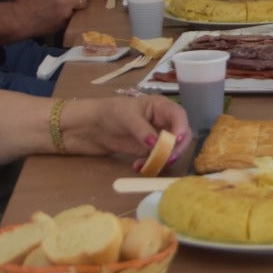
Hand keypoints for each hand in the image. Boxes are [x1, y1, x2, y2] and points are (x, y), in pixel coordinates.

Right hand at [18, 0, 87, 30]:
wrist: (21, 17)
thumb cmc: (30, 1)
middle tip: (74, 0)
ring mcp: (66, 3)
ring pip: (83, 1)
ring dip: (79, 5)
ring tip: (72, 8)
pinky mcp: (66, 16)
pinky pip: (76, 13)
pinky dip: (72, 15)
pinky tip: (65, 16)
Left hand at [61, 95, 191, 160]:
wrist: (90, 127)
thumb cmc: (109, 113)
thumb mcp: (126, 117)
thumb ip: (142, 129)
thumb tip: (157, 142)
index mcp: (160, 106)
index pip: (179, 116)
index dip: (182, 128)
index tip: (176, 141)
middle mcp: (162, 121)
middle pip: (181, 135)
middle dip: (176, 148)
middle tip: (165, 159)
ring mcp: (157, 136)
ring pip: (172, 149)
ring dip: (162, 158)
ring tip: (144, 163)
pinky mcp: (148, 149)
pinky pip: (158, 158)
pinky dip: (151, 164)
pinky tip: (138, 166)